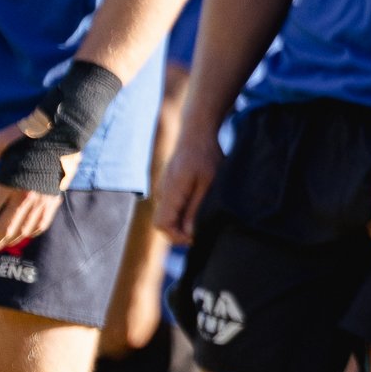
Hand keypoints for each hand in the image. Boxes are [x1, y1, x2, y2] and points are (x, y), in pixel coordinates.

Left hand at [0, 115, 72, 250]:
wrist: (63, 131)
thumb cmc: (25, 134)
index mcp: (9, 181)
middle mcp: (26, 195)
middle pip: (5, 227)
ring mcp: (43, 199)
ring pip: (23, 229)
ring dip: (8, 241)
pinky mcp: (54, 199)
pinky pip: (41, 224)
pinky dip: (29, 234)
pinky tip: (20, 236)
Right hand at [155, 124, 224, 244]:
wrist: (197, 133)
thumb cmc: (206, 156)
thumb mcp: (208, 184)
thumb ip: (196, 208)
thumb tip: (189, 232)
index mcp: (171, 192)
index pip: (162, 225)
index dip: (177, 237)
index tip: (196, 238)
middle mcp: (162, 192)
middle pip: (162, 223)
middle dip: (178, 233)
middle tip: (200, 233)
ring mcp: (163, 188)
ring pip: (166, 215)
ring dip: (180, 223)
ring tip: (201, 221)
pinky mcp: (168, 185)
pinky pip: (170, 206)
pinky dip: (180, 213)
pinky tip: (197, 209)